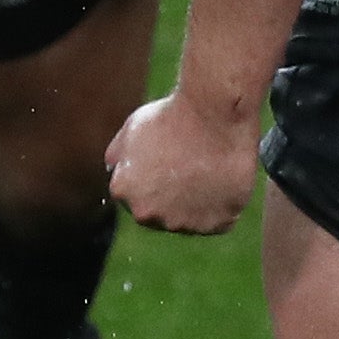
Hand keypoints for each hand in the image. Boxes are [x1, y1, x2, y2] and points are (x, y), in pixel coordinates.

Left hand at [106, 89, 260, 237]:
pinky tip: (224, 180)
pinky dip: (223, 206)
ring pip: (189, 220)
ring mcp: (182, 223)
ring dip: (196, 203)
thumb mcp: (132, 128)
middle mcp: (148, 214)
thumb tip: (114, 170)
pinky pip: (218, 221)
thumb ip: (118, 155)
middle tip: (190, 165)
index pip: (136, 195)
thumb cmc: (173, 116)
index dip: (154, 176)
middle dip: (171, 196)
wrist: (215, 114)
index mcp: (123, 191)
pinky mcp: (215, 224)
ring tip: (209, 169)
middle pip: (160, 213)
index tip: (169, 159)